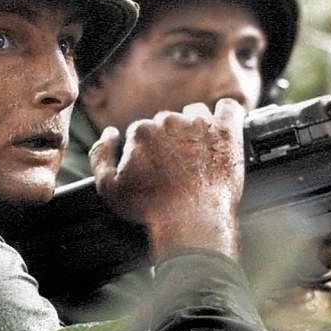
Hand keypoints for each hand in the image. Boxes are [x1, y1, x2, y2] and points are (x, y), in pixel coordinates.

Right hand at [90, 99, 244, 260]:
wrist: (192, 222)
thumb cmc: (152, 209)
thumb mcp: (109, 189)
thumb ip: (100, 155)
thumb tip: (109, 133)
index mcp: (142, 131)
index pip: (143, 131)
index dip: (148, 150)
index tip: (156, 168)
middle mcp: (170, 121)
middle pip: (169, 121)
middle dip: (171, 139)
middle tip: (177, 165)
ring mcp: (200, 125)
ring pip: (196, 113)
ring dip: (196, 127)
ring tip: (199, 152)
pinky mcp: (226, 132)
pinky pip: (229, 108)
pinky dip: (226, 116)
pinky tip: (222, 130)